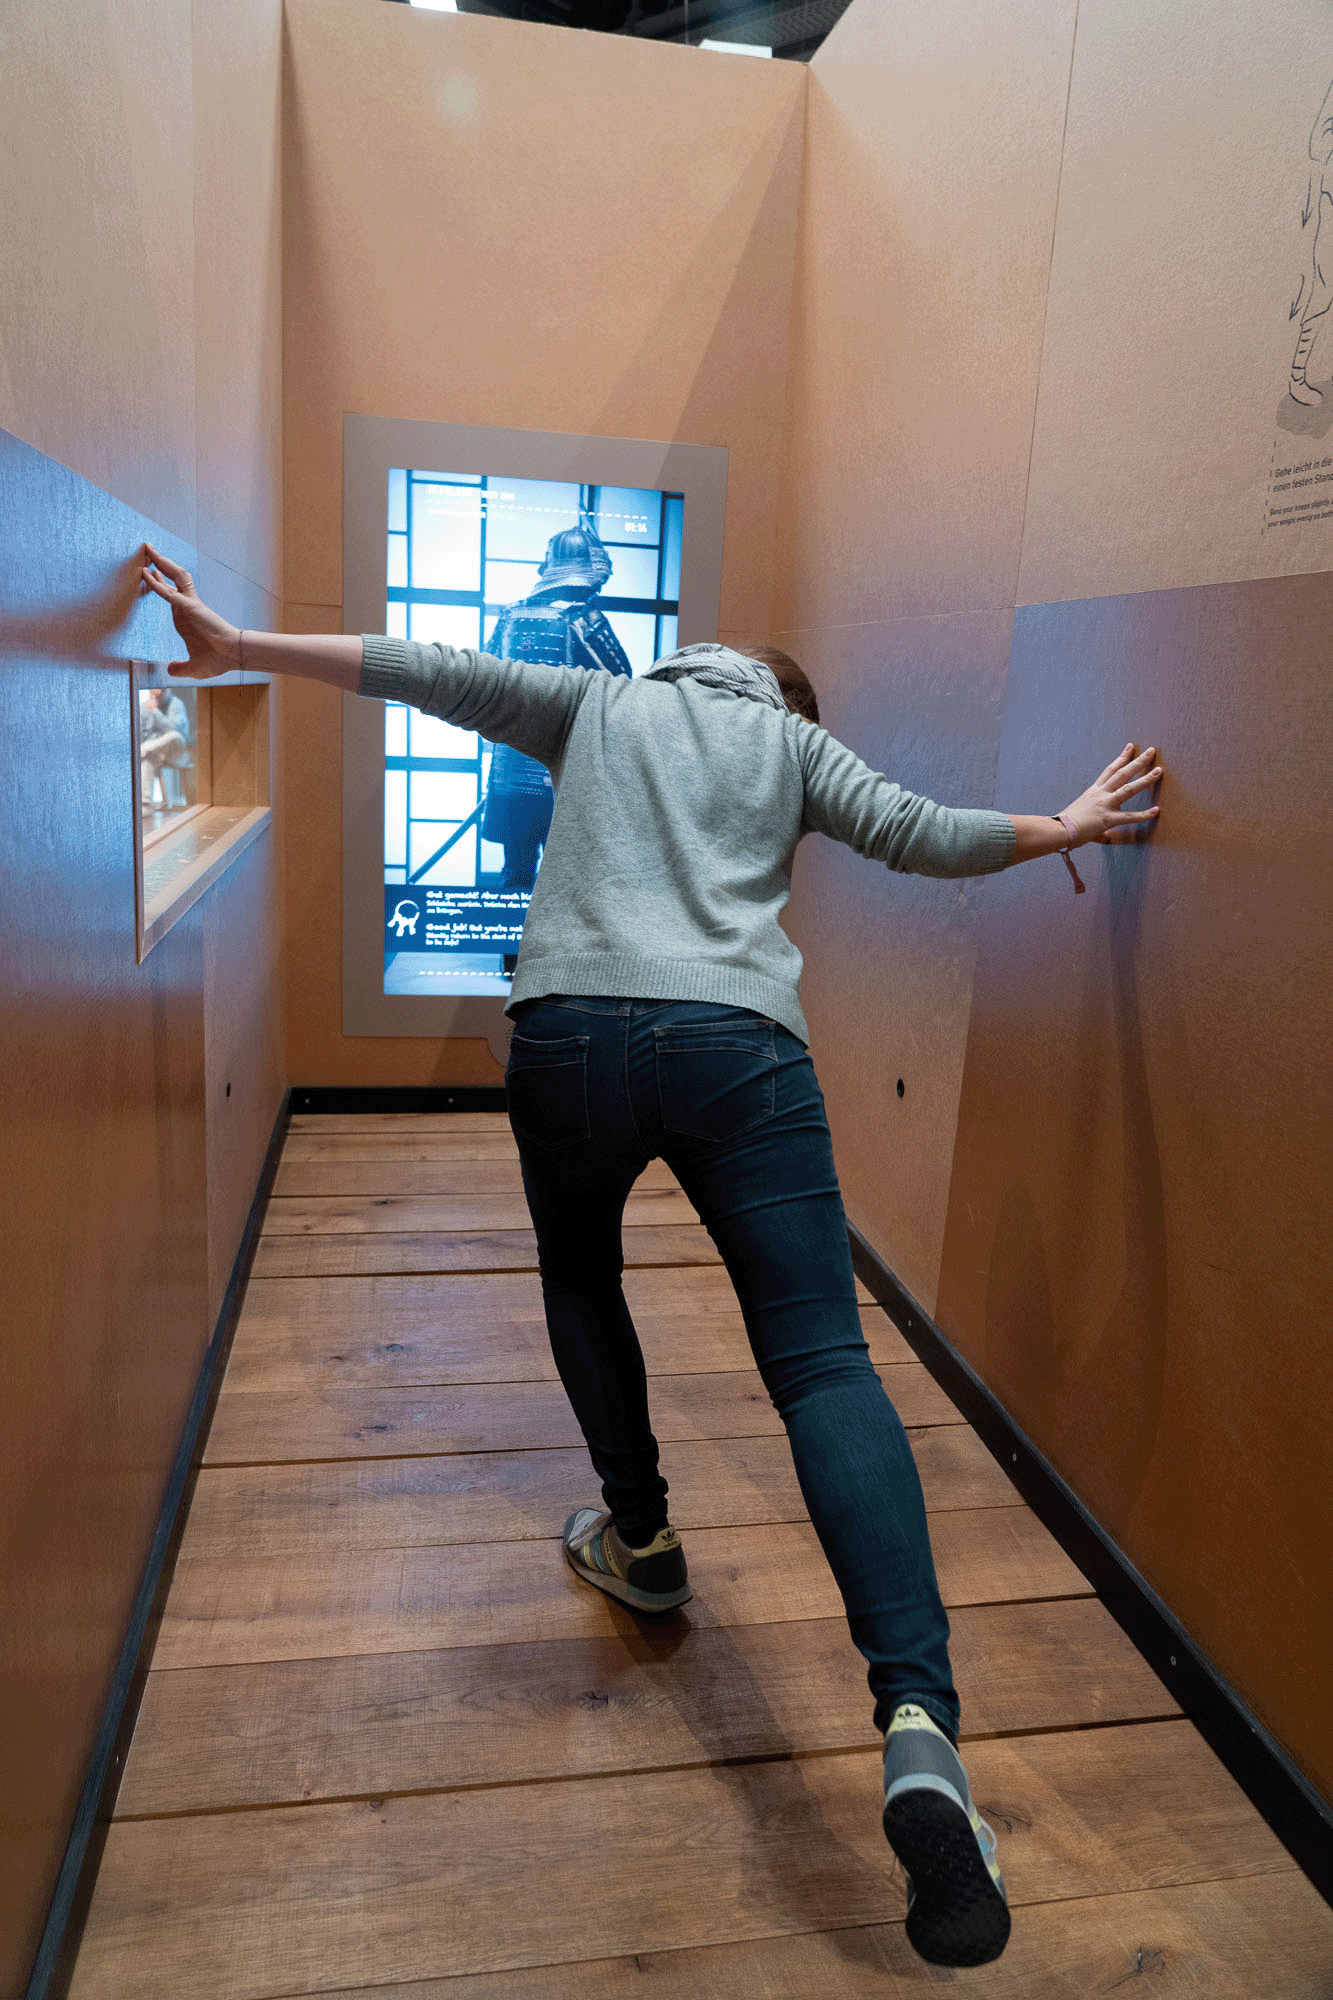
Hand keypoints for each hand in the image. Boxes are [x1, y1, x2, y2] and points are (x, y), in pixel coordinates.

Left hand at [139, 543, 240, 676]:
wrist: (233, 656)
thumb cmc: (218, 660)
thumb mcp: (193, 667)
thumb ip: (180, 667)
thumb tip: (170, 670)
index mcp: (186, 618)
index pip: (170, 593)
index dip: (159, 582)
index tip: (149, 572)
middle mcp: (186, 607)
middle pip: (171, 579)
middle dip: (159, 564)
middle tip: (147, 550)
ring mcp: (189, 605)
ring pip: (173, 577)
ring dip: (160, 563)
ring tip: (148, 549)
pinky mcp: (190, 607)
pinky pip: (170, 593)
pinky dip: (157, 583)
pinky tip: (147, 573)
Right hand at [1061, 743, 1162, 844]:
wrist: (1058, 830)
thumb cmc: (1065, 825)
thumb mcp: (1081, 817)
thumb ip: (1097, 826)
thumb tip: (1105, 838)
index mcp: (1094, 791)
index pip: (1110, 770)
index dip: (1122, 757)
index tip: (1131, 747)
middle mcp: (1101, 794)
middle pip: (1122, 773)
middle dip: (1138, 761)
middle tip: (1151, 751)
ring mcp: (1105, 805)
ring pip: (1129, 789)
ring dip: (1145, 779)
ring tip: (1159, 770)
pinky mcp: (1108, 819)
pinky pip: (1130, 817)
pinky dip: (1144, 815)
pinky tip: (1156, 811)